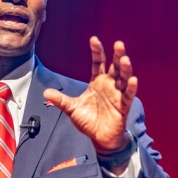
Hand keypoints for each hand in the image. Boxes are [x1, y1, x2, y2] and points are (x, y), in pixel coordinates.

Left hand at [43, 36, 137, 152]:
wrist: (99, 138)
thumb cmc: (88, 121)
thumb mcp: (72, 109)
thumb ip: (61, 100)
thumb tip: (45, 92)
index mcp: (98, 82)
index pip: (98, 63)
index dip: (97, 52)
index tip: (94, 39)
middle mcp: (109, 85)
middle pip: (115, 67)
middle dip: (117, 55)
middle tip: (119, 44)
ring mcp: (117, 94)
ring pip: (124, 78)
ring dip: (125, 68)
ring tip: (125, 59)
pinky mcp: (123, 106)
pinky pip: (128, 95)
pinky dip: (131, 88)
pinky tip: (132, 80)